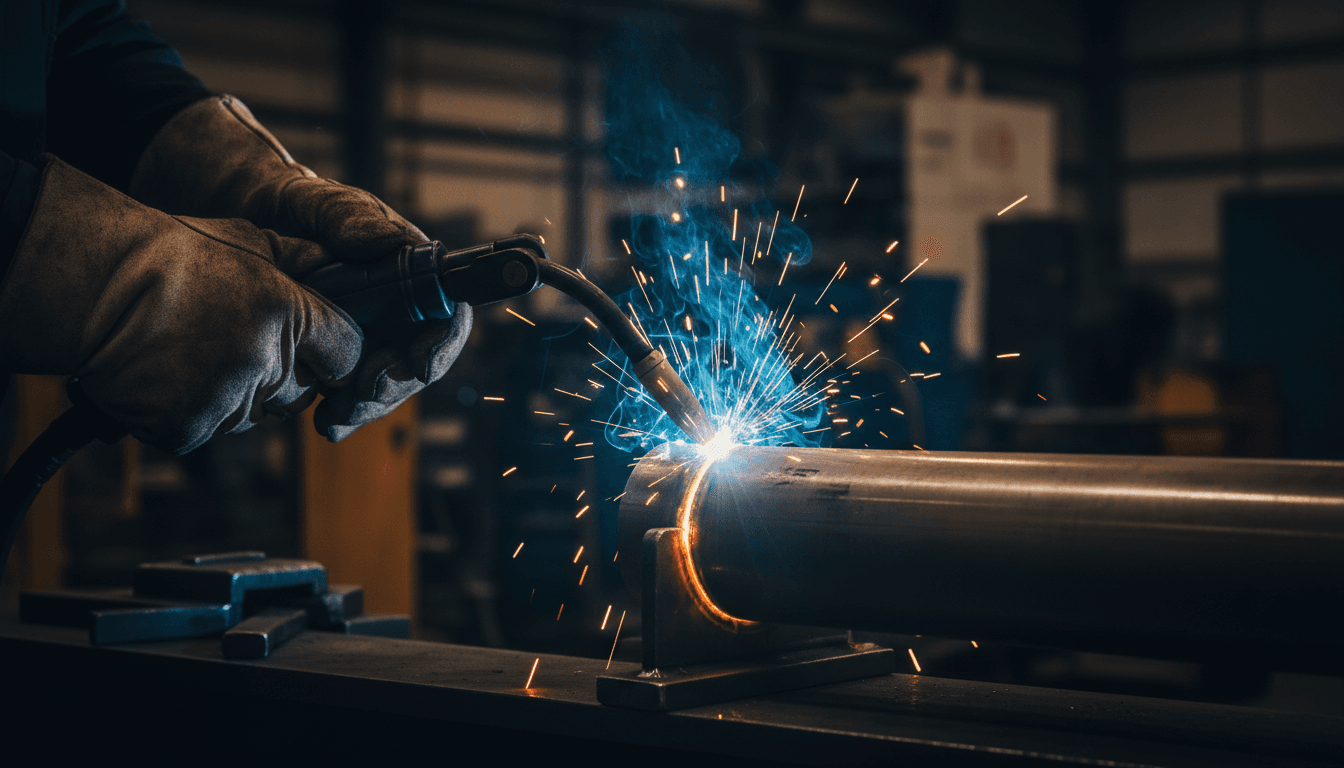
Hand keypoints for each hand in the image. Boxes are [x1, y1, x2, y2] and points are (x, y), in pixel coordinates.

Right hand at [0, 157, 362, 453]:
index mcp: (288, 315)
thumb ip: (309, 263)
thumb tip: (353, 270)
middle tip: (241, 340)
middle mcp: (264, 364)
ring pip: (256, 412)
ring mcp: (225, 402)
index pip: (347, 352)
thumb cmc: (171, 255)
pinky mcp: (187, 430)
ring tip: (194, 349)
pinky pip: (209, 428)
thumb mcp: (252, 241)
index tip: (318, 342)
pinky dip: (193, 410)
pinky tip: (168, 373)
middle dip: (287, 372)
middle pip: (304, 390)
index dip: (333, 347)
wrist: (91, 285)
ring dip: (238, 391)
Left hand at [130, 95, 471, 440]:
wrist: (215, 211)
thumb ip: (344, 215)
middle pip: (420, 355)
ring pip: (387, 380)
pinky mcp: (329, 347)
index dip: (440, 342)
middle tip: (358, 398)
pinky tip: (321, 420)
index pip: (445, 309)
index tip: (415, 365)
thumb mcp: (302, 197)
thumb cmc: (266, 194)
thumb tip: (392, 241)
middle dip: (395, 385)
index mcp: (398, 263)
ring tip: (333, 418)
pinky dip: (342, 409)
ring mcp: (361, 326)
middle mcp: (390, 299)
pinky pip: (350, 388)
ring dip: (368, 405)